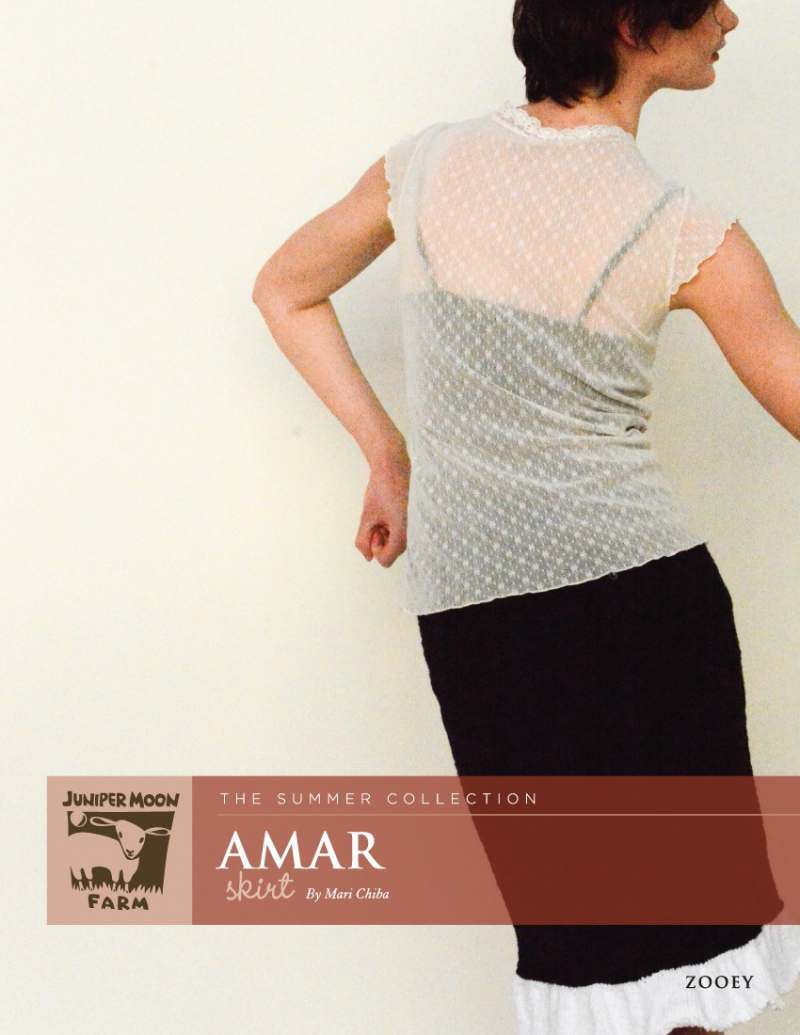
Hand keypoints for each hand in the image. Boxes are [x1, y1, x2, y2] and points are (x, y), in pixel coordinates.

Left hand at [354, 446, 409, 566]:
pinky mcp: (399, 526)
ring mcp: (402, 531)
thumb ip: (363, 540)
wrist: (393, 471)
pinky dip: (380, 529)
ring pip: (385, 547)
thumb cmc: (381, 491)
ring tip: (379, 515)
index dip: (374, 549)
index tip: (375, 529)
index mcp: (400, 533)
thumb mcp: (366, 516)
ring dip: (377, 534)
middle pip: (385, 556)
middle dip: (376, 542)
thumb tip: (367, 558)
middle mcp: (404, 535)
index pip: (384, 561)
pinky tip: (381, 515)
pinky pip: (386, 538)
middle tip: (376, 521)